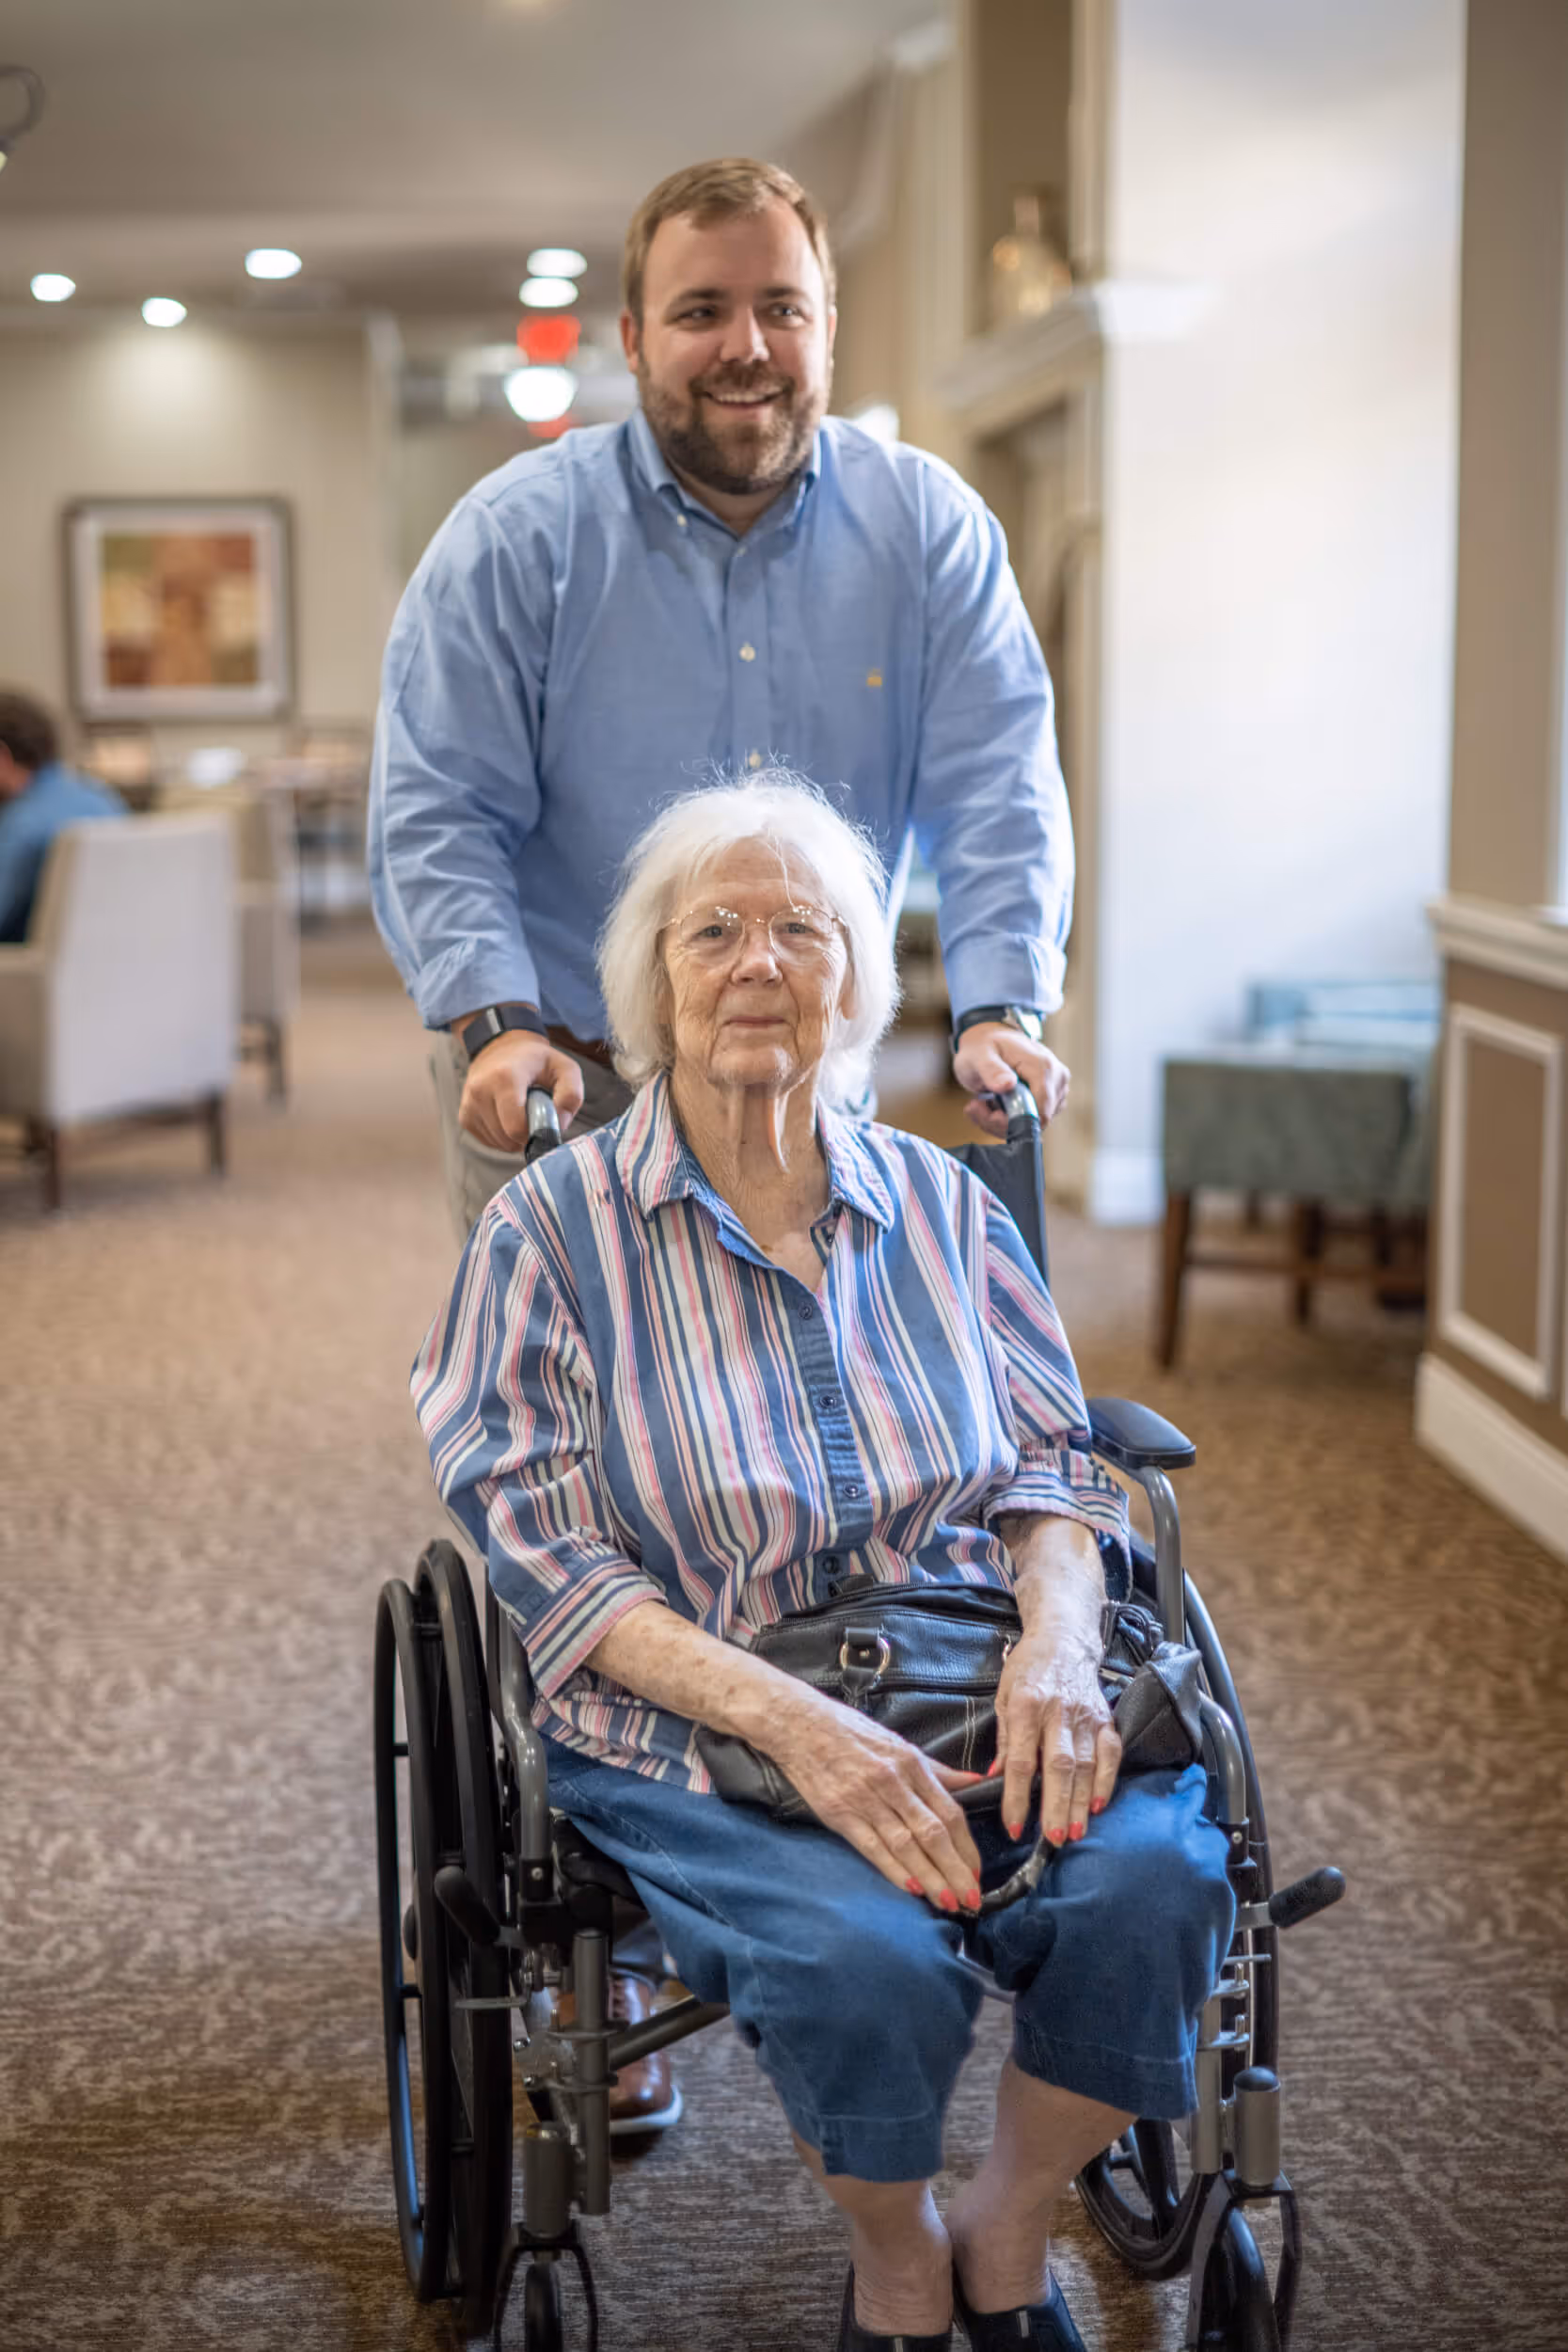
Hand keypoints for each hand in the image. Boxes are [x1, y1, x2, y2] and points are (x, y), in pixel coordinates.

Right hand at [456, 1030, 584, 1150]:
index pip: (516, 1127)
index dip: (535, 1132)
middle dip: (527, 1134)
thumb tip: (558, 1126)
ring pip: (499, 1143)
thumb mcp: (565, 1068)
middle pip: (508, 1138)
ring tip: (521, 1112)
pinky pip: (489, 1142)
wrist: (502, 1049)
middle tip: (534, 1114)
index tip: (543, 1119)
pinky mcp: (465, 1116)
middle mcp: (480, 1091)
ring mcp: (469, 1104)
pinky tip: (508, 1117)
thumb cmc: (537, 1061)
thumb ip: (571, 1095)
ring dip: (515, 1137)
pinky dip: (503, 1137)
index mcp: (504, 1077)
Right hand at [768, 1693, 986, 1912]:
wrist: (799, 1724)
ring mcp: (865, 1799)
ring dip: (930, 1878)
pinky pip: (872, 1848)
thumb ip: (937, 1770)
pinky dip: (894, 1870)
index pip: (949, 1811)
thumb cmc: (850, 1731)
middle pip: (933, 1833)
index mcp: (911, 1763)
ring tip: (948, 1902)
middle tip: (973, 1898)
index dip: (967, 1845)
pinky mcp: (840, 1814)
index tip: (979, 1871)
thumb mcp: (898, 1743)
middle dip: (956, 1869)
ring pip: (906, 1845)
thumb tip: (976, 1782)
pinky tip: (912, 1889)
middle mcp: (892, 1782)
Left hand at [951, 1022, 1069, 1134]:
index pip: (1040, 1109)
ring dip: (1003, 1122)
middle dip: (1003, 1121)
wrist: (989, 1040)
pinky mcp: (1052, 1101)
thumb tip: (1008, 1084)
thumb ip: (992, 1070)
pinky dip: (1009, 1121)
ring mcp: (1057, 1090)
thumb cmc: (983, 1046)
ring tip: (983, 1102)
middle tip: (977, 1105)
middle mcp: (1057, 1078)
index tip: (986, 1111)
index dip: (1013, 1120)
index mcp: (1044, 1065)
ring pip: (1033, 1125)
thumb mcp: (978, 1055)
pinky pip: (1032, 1122)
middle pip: (1037, 1120)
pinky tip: (993, 1105)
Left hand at [993, 1626, 1120, 1848]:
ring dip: (1081, 1802)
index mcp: (1026, 1705)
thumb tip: (996, 1779)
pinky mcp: (1105, 1718)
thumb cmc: (1028, 1669)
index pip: (1022, 1760)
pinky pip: (1110, 1754)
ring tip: (1075, 1833)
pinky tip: (1099, 1805)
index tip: (1014, 1827)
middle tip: (1053, 1839)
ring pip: (1086, 1765)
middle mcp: (1058, 1711)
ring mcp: (1086, 1715)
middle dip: (1057, 1806)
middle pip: (1059, 1766)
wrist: (1064, 1639)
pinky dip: (1107, 1781)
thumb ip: (1004, 1740)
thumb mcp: (1004, 1696)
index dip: (1018, 1797)